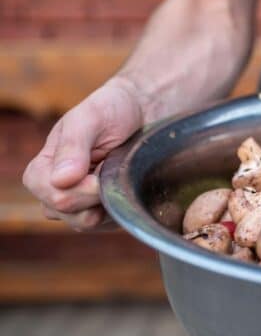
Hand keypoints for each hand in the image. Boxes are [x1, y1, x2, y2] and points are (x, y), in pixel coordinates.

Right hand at [22, 78, 144, 229]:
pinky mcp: (103, 213)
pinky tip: (127, 187)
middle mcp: (56, 190)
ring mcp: (79, 204)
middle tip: (116, 169)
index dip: (80, 190)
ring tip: (120, 175)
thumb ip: (73, 145)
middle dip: (96, 195)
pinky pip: (107, 225)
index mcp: (44, 169)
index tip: (103, 170)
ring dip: (109, 203)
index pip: (51, 195)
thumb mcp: (90, 118)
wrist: (142, 113)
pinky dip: (120, 209)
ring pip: (87, 223)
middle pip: (68, 213)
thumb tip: (61, 180)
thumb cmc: (111, 110)